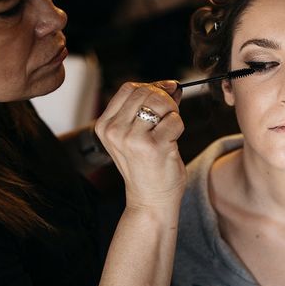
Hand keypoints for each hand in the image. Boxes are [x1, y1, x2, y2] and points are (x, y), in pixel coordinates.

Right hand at [95, 80, 185, 210]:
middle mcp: (115, 131)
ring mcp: (133, 139)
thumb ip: (150, 107)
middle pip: (145, 91)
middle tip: (170, 115)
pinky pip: (175, 120)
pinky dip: (179, 127)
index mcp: (105, 125)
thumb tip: (171, 85)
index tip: (165, 95)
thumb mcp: (137, 135)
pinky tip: (171, 143)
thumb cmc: (147, 166)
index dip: (151, 87)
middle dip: (164, 98)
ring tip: (169, 130)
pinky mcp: (154, 146)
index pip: (129, 88)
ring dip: (172, 113)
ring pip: (160, 103)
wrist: (150, 200)